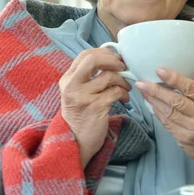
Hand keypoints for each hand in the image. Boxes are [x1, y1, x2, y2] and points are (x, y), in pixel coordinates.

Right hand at [60, 48, 130, 168]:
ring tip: (126, 88)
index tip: (116, 59)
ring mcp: (83, 97)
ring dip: (123, 80)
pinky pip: (116, 92)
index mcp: (67, 79)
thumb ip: (88, 76)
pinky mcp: (95, 107)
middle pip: (93, 60)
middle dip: (113, 60)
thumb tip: (112, 59)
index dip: (104, 53)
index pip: (85, 55)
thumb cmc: (82, 114)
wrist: (76, 141)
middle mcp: (72, 86)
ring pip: (109, 76)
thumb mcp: (78, 92)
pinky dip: (124, 93)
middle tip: (124, 67)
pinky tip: (125, 99)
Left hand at [136, 68, 193, 183]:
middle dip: (156, 91)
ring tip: (143, 91)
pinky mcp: (184, 140)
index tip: (160, 70)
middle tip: (142, 83)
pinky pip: (167, 123)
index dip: (174, 79)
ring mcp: (193, 130)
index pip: (191, 88)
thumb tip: (183, 74)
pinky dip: (158, 113)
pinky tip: (152, 105)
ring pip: (169, 112)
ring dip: (153, 101)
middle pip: (176, 101)